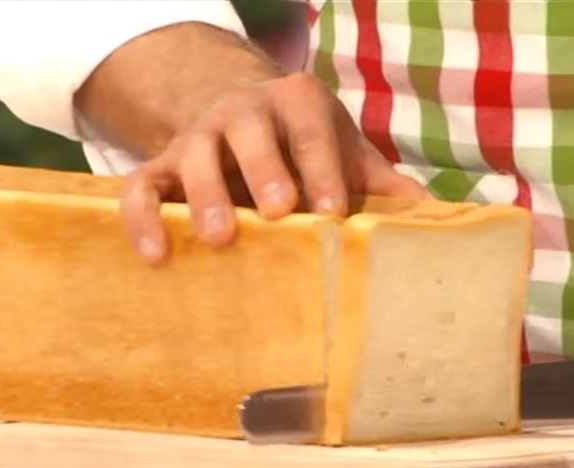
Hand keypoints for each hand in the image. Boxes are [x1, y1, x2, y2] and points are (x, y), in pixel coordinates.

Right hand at [120, 71, 427, 262]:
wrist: (240, 116)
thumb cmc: (303, 145)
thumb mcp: (343, 151)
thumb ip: (380, 181)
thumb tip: (433, 215)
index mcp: (296, 104)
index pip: (310, 128)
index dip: (322, 167)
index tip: (333, 210)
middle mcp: (243, 112)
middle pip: (248, 132)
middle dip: (264, 169)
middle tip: (280, 211)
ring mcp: (197, 137)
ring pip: (192, 156)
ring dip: (205, 196)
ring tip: (221, 238)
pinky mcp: (161, 165)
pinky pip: (140, 186)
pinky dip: (141, 218)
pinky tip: (156, 256)